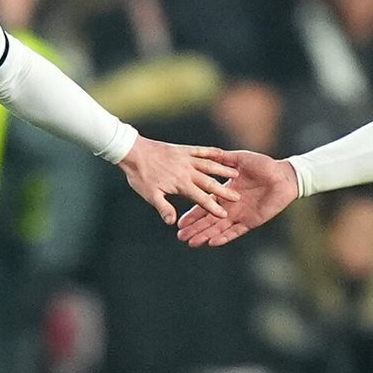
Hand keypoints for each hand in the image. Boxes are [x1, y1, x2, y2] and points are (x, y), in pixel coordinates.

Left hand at [117, 136, 239, 225]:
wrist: (133, 152)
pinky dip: (212, 152)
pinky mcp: (184, 149)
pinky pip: (201, 150)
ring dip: (223, 170)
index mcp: (181, 184)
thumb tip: (172, 222)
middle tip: (238, 197)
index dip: (213, 207)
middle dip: (224, 191)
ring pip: (210, 165)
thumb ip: (163, 207)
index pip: (201, 198)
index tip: (224, 214)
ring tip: (237, 174)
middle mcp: (187, 171)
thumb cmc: (140, 175)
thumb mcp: (150, 194)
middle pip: (210, 182)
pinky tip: (221, 153)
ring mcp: (187, 159)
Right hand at [175, 151, 297, 247]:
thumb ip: (225, 160)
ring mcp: (240, 215)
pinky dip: (224, 237)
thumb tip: (208, 155)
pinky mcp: (251, 221)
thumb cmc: (264, 166)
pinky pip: (235, 232)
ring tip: (191, 243)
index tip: (179, 222)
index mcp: (225, 192)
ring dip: (205, 235)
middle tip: (180, 237)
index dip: (192, 214)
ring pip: (218, 229)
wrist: (284, 176)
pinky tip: (212, 243)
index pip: (205, 205)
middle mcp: (230, 206)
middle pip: (208, 220)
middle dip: (194, 229)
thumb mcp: (241, 159)